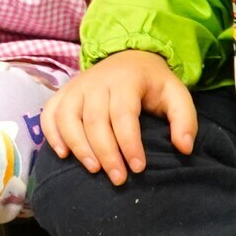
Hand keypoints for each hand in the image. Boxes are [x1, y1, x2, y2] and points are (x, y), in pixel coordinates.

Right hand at [41, 49, 197, 184]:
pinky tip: (63, 154)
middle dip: (105, 152)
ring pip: (68, 117)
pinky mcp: (64, 93)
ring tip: (93, 169)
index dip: (129, 143)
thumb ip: (185, 120)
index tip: (139, 168)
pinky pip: (50, 112)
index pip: (123, 114)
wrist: (128, 57)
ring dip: (78, 146)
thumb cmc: (153, 83)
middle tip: (118, 178)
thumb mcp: (177, 94)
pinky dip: (52, 133)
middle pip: (94, 119)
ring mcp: (76, 86)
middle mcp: (96, 82)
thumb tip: (183, 148)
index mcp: (126, 80)